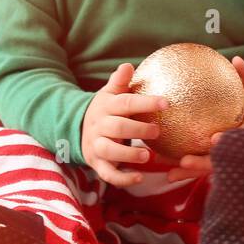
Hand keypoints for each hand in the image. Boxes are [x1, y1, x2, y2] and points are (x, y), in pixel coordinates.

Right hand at [80, 63, 178, 186]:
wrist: (78, 129)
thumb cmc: (106, 110)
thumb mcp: (110, 94)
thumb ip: (119, 82)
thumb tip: (127, 65)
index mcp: (107, 107)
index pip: (126, 103)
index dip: (146, 102)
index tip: (166, 103)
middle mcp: (100, 126)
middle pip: (117, 127)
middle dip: (137, 129)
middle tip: (157, 131)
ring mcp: (97, 146)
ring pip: (110, 151)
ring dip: (128, 155)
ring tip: (148, 156)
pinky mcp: (97, 164)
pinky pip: (108, 174)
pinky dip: (123, 178)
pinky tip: (139, 178)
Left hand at [165, 56, 243, 182]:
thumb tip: (235, 59)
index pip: (241, 140)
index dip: (228, 142)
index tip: (214, 139)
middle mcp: (241, 153)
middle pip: (221, 162)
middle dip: (203, 164)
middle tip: (184, 161)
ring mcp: (229, 162)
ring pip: (208, 170)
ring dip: (189, 173)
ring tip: (170, 173)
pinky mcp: (218, 165)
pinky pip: (201, 169)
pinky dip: (186, 171)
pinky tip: (167, 171)